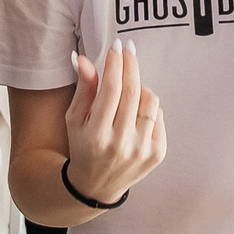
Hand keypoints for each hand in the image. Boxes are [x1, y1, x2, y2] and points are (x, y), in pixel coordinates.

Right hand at [63, 41, 164, 207]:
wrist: (96, 186)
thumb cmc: (83, 146)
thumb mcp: (75, 119)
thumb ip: (83, 89)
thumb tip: (84, 58)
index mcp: (97, 135)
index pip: (111, 89)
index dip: (115, 64)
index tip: (116, 47)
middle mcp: (121, 144)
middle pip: (132, 91)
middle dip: (131, 66)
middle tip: (128, 51)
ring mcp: (142, 150)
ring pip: (150, 101)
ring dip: (140, 87)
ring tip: (129, 89)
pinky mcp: (157, 154)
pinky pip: (159, 116)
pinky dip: (148, 108)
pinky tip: (135, 112)